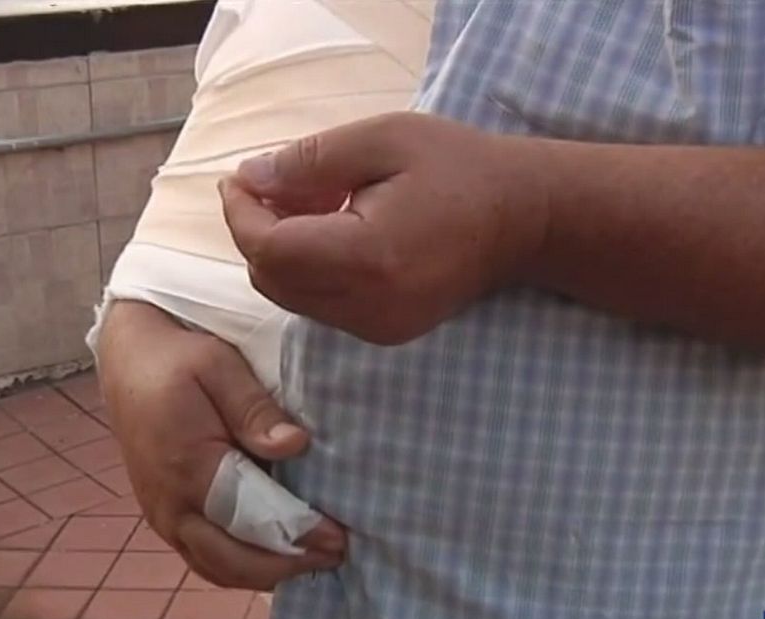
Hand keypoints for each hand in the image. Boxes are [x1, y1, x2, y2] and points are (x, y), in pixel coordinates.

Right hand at [96, 300, 344, 589]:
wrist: (129, 360)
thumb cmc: (178, 359)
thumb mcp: (219, 366)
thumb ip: (254, 408)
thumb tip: (294, 445)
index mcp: (188, 466)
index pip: (250, 517)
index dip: (297, 533)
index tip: (337, 537)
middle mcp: (170, 504)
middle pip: (233, 560)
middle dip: (287, 565)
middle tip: (335, 555)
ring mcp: (162, 516)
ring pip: (217, 569)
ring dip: (266, 574)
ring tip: (312, 559)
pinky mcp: (163, 518)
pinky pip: (203, 560)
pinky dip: (241, 569)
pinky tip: (274, 558)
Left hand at [219, 111, 547, 344]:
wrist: (524, 219)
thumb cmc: (458, 168)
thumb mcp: (382, 139)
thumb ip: (309, 161)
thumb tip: (250, 179)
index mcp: (368, 257)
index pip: (270, 249)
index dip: (240, 214)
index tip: (240, 177)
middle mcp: (370, 306)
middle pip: (271, 279)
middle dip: (257, 231)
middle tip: (277, 183)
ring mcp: (378, 327)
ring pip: (291, 297)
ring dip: (282, 252)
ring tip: (313, 203)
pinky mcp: (385, 333)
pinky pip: (320, 307)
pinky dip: (309, 271)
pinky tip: (336, 232)